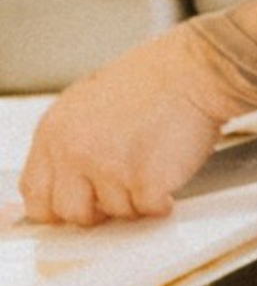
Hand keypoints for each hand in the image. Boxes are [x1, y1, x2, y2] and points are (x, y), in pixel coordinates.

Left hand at [18, 32, 236, 223]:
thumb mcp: (86, 103)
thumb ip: (68, 142)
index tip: (75, 205)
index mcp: (53, 132)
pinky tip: (168, 176)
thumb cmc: (152, 80)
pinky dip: (163, 200)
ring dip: (137, 199)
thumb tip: (66, 177)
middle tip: (118, 193)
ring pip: (117, 213)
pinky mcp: (145, 181)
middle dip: (98, 210)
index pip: (35, 194)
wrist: (193, 72)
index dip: (56, 206)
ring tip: (151, 168)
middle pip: (72, 213)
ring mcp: (108, 168)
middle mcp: (74, 152)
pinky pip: (150, 209)